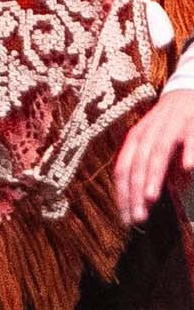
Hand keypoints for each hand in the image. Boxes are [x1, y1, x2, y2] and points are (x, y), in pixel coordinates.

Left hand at [113, 90, 193, 223]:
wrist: (189, 92)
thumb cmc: (171, 127)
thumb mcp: (157, 148)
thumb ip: (153, 171)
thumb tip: (146, 201)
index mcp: (135, 139)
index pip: (123, 169)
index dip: (123, 193)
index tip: (126, 217)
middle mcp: (148, 131)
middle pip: (138, 163)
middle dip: (136, 191)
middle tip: (138, 216)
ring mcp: (170, 125)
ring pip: (158, 151)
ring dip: (154, 174)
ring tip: (151, 197)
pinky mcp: (192, 122)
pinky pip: (190, 138)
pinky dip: (189, 152)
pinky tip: (190, 167)